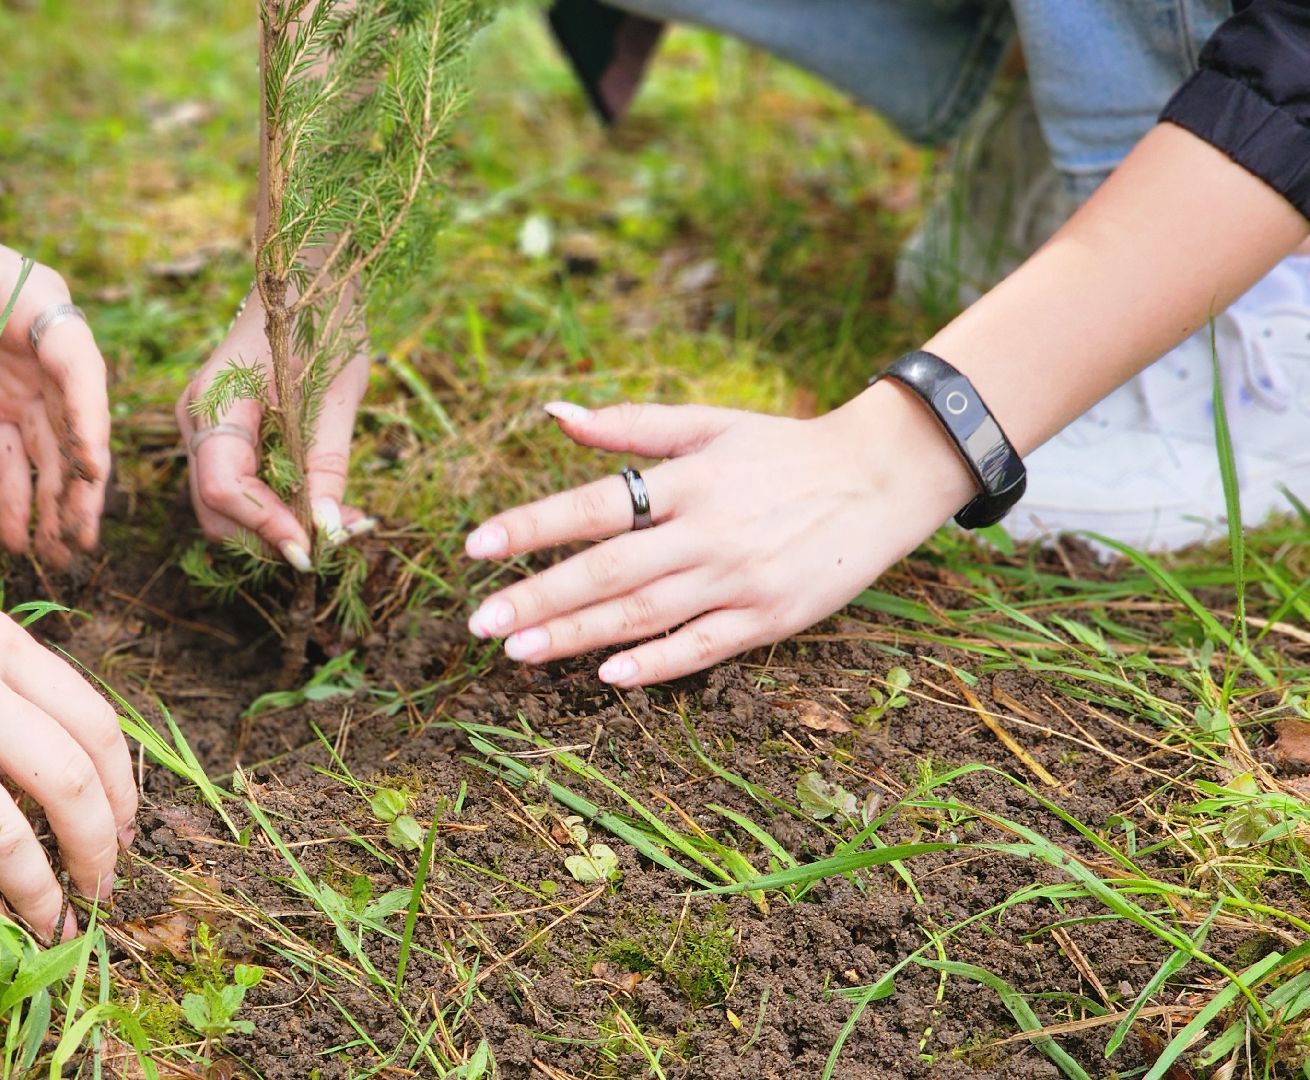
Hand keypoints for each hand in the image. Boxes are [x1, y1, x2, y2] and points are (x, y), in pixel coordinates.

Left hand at [0, 165, 110, 566]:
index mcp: (38, 305)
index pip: (77, 365)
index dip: (89, 418)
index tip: (90, 468)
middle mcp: (40, 349)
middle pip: (72, 421)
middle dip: (80, 480)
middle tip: (83, 537)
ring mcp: (15, 382)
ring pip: (45, 450)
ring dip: (51, 501)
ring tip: (56, 556)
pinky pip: (4, 457)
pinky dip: (11, 496)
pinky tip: (15, 537)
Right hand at [0, 359, 134, 936]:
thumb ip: (1, 684)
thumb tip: (62, 764)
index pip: (95, 724)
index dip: (121, 790)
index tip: (124, 830)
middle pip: (70, 782)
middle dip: (99, 848)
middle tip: (101, 886)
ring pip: (12, 832)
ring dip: (45, 892)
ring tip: (54, 919)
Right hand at [175, 288, 372, 568]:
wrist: (303, 277)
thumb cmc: (322, 322)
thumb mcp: (335, 395)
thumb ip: (327, 464)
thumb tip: (330, 530)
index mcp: (215, 401)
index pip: (225, 487)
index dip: (266, 526)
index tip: (312, 549)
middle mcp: (196, 420)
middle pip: (217, 509)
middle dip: (271, 536)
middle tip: (334, 543)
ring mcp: (203, 428)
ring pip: (226, 506)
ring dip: (277, 527)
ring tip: (339, 525)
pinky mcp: (222, 434)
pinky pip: (239, 486)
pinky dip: (276, 506)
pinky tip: (322, 507)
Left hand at [463, 385, 976, 685]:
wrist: (882, 477)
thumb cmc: (781, 449)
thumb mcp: (708, 424)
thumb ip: (628, 425)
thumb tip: (552, 413)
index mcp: (688, 480)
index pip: (594, 505)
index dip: (533, 525)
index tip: (476, 547)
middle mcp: (708, 531)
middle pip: (609, 570)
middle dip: (539, 598)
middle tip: (481, 622)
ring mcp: (739, 578)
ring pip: (644, 613)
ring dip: (578, 635)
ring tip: (519, 652)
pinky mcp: (770, 617)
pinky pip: (703, 646)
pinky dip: (657, 662)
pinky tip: (609, 675)